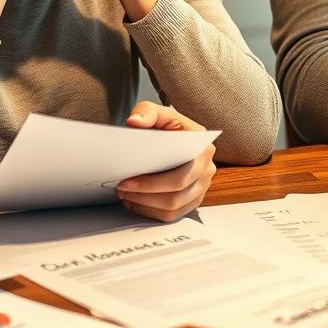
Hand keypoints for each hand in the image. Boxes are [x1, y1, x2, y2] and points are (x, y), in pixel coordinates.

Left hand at [115, 102, 216, 221]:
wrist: (174, 136)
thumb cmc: (167, 125)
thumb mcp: (157, 112)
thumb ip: (146, 112)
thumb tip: (135, 122)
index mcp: (203, 148)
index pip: (181, 174)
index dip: (153, 183)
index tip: (127, 181)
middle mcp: (207, 169)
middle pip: (177, 194)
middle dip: (145, 195)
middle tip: (121, 189)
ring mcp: (202, 187)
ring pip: (173, 208)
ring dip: (145, 205)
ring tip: (125, 195)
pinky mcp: (193, 199)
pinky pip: (173, 215)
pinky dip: (151, 212)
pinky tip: (135, 202)